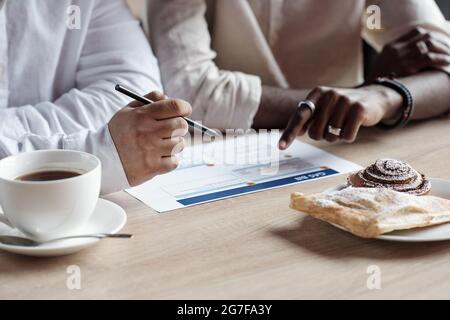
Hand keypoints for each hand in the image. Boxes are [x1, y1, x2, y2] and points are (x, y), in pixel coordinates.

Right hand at [109, 91, 191, 186]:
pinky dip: (170, 160)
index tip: (185, 110)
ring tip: (160, 145)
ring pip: (180, 144)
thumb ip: (148, 100)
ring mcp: (151, 150)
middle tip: (172, 129)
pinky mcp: (153, 167)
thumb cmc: (119, 133)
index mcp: (142, 115)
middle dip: (180, 126)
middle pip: (181, 125)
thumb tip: (168, 98)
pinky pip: (175, 161)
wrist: (102, 159)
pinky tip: (158, 157)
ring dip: (174, 144)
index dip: (184, 107)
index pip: (175, 106)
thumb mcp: (128, 111)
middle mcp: (148, 132)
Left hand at [278, 85, 402, 148]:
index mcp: (317, 94)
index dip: (290, 133)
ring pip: (331, 137)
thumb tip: (297, 132)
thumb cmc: (343, 107)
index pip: (299, 116)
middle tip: (333, 128)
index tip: (281, 147)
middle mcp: (329, 95)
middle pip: (315, 133)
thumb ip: (310, 117)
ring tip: (345, 124)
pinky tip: (355, 126)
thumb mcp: (325, 107)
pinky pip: (346, 137)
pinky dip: (349, 137)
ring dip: (337, 136)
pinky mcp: (359, 109)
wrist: (374, 98)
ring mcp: (345, 101)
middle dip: (323, 136)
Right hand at [369, 27, 449, 80]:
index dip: (428, 35)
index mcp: (391, 46)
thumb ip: (394, 55)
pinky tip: (446, 63)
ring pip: (429, 47)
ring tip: (449, 56)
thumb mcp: (382, 62)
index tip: (435, 42)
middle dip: (438, 42)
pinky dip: (440, 60)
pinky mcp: (407, 67)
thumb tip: (409, 53)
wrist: (370, 90)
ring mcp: (402, 57)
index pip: (415, 32)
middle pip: (425, 37)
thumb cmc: (377, 80)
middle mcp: (397, 49)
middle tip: (445, 48)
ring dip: (442, 51)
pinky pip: (429, 59)